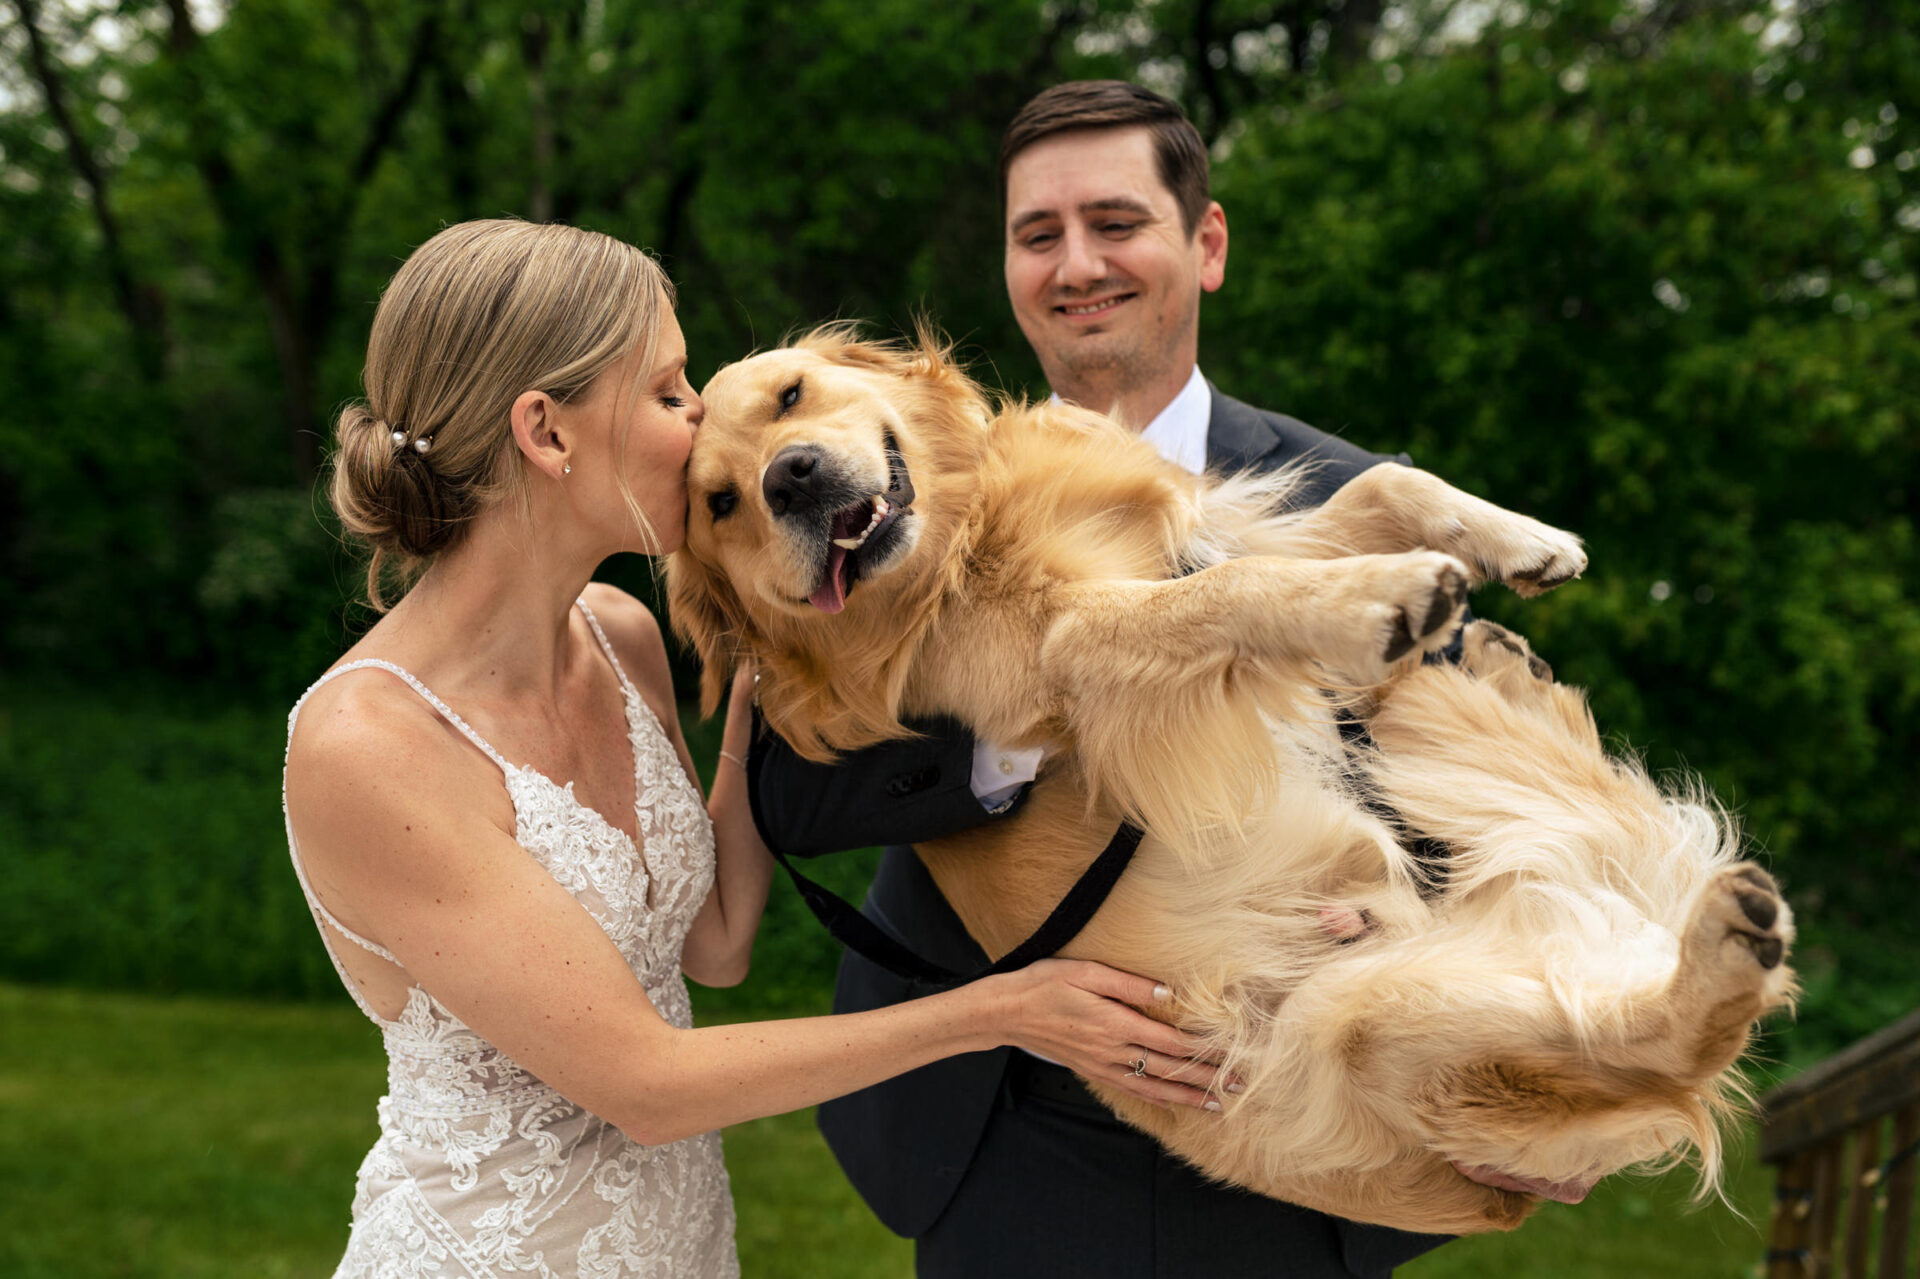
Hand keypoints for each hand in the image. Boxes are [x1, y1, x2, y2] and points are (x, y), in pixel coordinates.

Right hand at [988, 958, 1236, 1110]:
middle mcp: (1112, 1050)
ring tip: (1218, 1104)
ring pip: (1153, 1087)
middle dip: (1207, 1078)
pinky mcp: (1093, 1071)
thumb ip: (1128, 984)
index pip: (1170, 1041)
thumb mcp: (1085, 971)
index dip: (1203, 1050)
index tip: (1232, 1053)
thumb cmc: (1044, 984)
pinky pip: (1131, 1091)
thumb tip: (1167, 993)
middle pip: (1168, 1069)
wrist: (1006, 1012)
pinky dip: (1157, 1100)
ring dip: (1188, 1097)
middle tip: (1240, 1084)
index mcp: (1115, 1023)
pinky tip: (1173, 1104)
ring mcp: (1102, 1065)